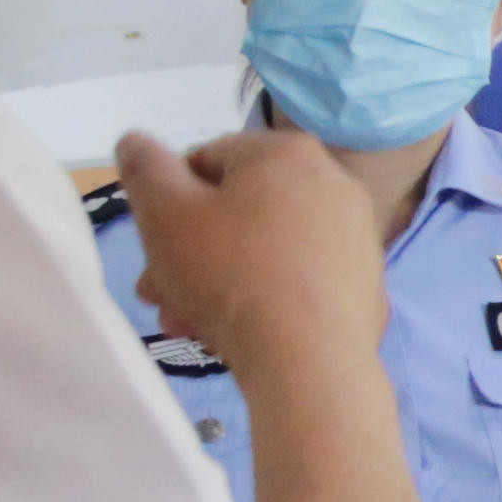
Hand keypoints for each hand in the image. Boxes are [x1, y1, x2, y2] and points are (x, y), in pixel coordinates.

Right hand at [116, 125, 385, 376]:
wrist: (310, 360)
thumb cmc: (231, 275)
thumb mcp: (165, 214)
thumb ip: (144, 170)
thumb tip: (137, 141)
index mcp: (287, 152)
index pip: (205, 161)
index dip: (167, 204)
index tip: (150, 249)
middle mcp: (333, 182)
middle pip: (236, 212)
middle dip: (188, 255)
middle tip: (160, 296)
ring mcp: (356, 236)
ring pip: (263, 251)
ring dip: (217, 283)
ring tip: (189, 323)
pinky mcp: (364, 284)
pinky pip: (299, 280)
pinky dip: (264, 299)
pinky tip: (236, 333)